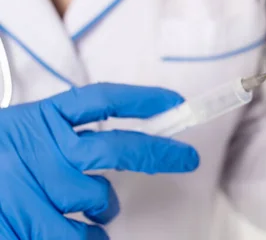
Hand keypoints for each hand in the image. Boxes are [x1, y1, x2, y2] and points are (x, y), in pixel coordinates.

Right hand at [0, 83, 199, 239]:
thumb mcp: (20, 134)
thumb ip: (62, 136)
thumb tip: (121, 148)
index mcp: (39, 119)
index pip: (99, 100)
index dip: (139, 99)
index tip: (172, 101)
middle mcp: (39, 149)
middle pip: (115, 148)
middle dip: (159, 153)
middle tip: (187, 158)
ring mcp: (30, 186)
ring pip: (97, 199)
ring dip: (105, 208)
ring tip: (95, 211)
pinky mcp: (21, 223)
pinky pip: (74, 235)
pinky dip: (85, 238)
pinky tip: (83, 235)